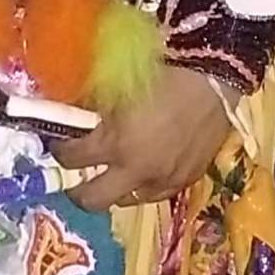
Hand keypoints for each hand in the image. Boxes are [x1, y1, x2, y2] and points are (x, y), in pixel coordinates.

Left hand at [63, 65, 234, 211]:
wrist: (215, 79)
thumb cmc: (165, 74)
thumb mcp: (119, 86)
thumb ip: (92, 106)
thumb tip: (69, 112)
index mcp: (117, 144)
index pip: (71, 159)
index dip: (59, 150)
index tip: (58, 141)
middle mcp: (137, 171)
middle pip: (91, 200)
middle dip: (76, 188)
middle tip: (75, 172)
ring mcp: (163, 181)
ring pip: (124, 201)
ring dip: (113, 188)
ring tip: (113, 169)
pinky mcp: (186, 181)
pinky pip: (154, 193)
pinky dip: (142, 184)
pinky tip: (144, 167)